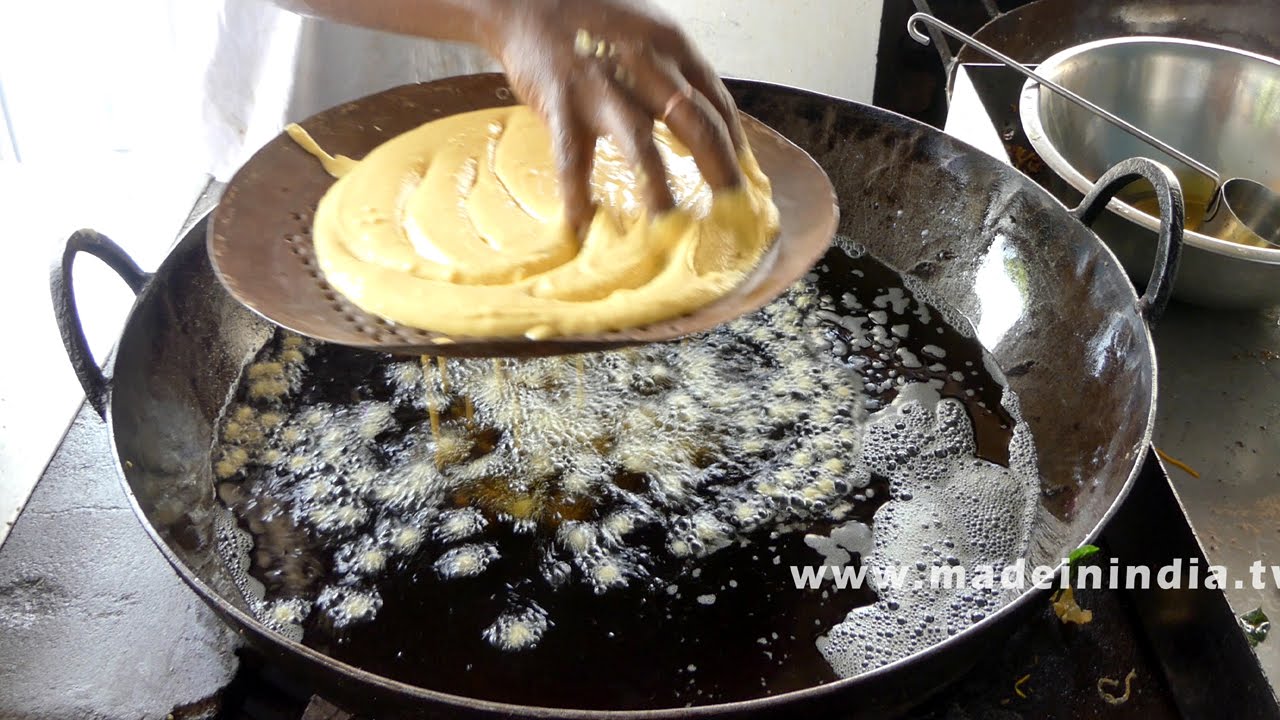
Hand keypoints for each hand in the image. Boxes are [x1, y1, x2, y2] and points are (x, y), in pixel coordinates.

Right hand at [478, 0, 745, 229]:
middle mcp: (644, 64)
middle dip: (719, 170)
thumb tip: (704, 123)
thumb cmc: (593, 21)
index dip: (736, 146)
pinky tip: (584, 225)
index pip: (718, 102)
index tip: (744, 180)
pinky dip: (578, 196)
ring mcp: (602, 87)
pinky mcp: (561, 105)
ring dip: (659, 188)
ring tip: (672, 226)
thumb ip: (675, 75)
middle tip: (732, 209)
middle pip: (695, 123)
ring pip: (639, 143)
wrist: (528, 0)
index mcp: (672, 46)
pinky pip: (572, 159)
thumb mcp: (648, 34)